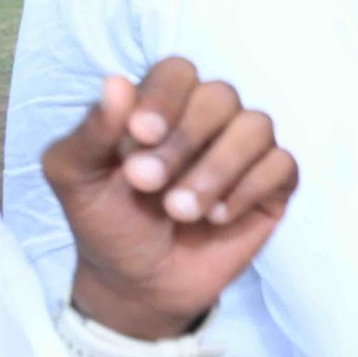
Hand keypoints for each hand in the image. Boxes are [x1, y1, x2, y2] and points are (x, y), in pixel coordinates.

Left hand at [42, 59, 298, 339]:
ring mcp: (244, 150)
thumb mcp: (76, 179)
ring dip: (217, 169)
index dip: (164, 97)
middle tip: (146, 184)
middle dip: (184, 141)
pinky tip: (217, 218)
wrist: (137, 284)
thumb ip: (90, 133)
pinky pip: (282, 165)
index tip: (139, 136)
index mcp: (161, 105)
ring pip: (256, 127)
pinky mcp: (273, 184)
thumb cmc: (106, 222)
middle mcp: (208, 118)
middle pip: (220, 96)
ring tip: (181, 211)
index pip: (178, 72)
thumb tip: (116, 82)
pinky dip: (249, 189)